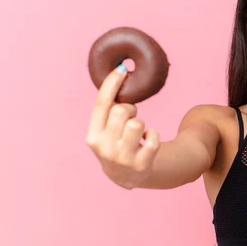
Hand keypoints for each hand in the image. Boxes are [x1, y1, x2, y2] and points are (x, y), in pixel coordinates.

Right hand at [85, 65, 159, 188]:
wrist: (127, 176)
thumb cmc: (117, 144)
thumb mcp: (106, 130)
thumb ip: (109, 109)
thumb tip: (121, 72)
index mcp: (93, 136)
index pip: (101, 105)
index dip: (111, 84)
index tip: (122, 68)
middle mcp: (104, 148)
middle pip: (121, 111)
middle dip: (130, 109)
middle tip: (131, 116)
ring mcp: (122, 158)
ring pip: (137, 124)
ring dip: (141, 123)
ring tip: (138, 132)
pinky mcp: (141, 165)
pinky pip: (153, 137)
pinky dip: (153, 135)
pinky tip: (147, 142)